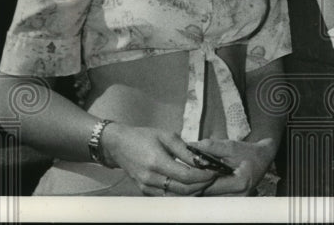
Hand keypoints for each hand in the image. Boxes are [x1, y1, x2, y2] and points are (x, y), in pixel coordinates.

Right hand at [99, 123, 216, 195]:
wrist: (119, 145)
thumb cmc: (144, 137)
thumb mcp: (166, 136)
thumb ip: (185, 150)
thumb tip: (203, 160)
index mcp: (156, 161)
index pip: (186, 176)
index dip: (203, 176)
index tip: (215, 171)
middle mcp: (150, 178)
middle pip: (183, 189)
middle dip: (201, 185)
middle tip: (213, 177)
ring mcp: (146, 187)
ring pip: (176, 196)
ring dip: (193, 191)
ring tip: (204, 181)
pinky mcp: (144, 191)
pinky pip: (167, 197)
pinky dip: (181, 193)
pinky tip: (190, 185)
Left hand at [188, 137, 275, 195]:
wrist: (263, 158)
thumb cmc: (249, 152)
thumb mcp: (232, 146)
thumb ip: (212, 146)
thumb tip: (192, 145)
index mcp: (240, 183)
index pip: (210, 186)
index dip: (195, 179)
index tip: (184, 172)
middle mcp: (239, 196)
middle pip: (208, 196)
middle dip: (193, 186)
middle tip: (180, 178)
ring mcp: (236, 200)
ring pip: (209, 199)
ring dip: (197, 190)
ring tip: (186, 181)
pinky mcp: (233, 201)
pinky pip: (214, 199)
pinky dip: (205, 192)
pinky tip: (197, 184)